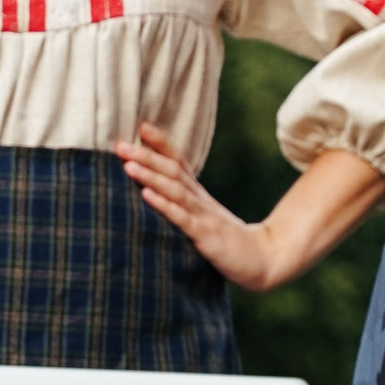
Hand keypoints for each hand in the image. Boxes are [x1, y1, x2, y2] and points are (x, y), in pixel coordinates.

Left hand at [117, 122, 289, 291]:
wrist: (264, 258)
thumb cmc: (229, 242)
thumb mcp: (205, 221)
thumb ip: (185, 209)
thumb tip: (155, 198)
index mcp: (199, 196)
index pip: (179, 162)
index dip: (161, 143)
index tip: (141, 126)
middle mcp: (200, 200)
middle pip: (173, 171)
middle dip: (146, 155)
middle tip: (120, 144)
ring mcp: (204, 216)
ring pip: (175, 190)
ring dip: (150, 175)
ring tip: (129, 164)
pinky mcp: (206, 235)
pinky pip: (182, 218)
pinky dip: (163, 205)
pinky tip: (146, 195)